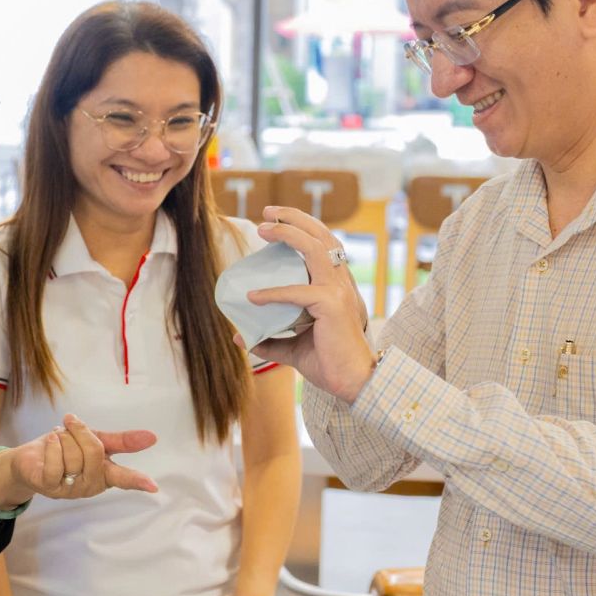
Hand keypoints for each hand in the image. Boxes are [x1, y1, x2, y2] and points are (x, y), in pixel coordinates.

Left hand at [6, 413, 157, 499]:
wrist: (31, 458)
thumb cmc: (65, 448)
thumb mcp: (95, 439)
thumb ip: (122, 441)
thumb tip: (152, 437)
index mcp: (105, 474)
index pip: (124, 478)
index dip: (138, 481)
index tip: (153, 486)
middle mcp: (91, 485)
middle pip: (95, 451)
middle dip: (80, 431)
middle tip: (70, 425)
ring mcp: (71, 489)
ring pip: (73, 454)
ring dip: (62, 437)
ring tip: (57, 439)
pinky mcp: (51, 487)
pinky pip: (56, 464)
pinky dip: (52, 446)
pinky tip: (50, 442)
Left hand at [246, 206, 375, 401]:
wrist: (355, 383)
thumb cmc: (330, 364)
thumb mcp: (294, 348)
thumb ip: (270, 340)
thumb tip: (241, 337)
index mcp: (339, 286)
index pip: (326, 244)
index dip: (304, 227)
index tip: (276, 220)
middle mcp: (342, 282)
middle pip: (322, 235)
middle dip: (294, 218)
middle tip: (267, 212)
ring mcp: (339, 291)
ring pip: (314, 248)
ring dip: (287, 234)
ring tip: (263, 228)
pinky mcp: (331, 305)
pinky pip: (296, 292)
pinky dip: (273, 292)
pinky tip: (253, 297)